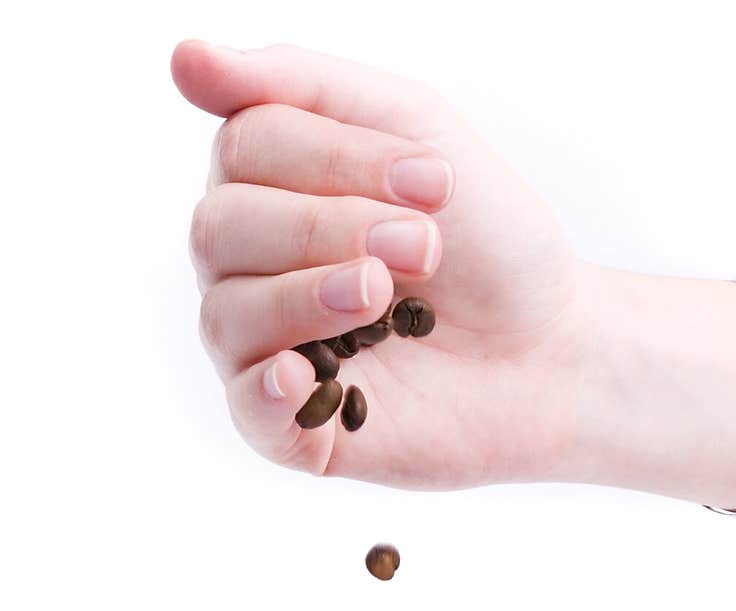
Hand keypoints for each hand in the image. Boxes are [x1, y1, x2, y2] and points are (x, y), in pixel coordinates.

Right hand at [172, 40, 580, 487]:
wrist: (554, 349)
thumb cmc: (490, 242)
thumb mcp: (413, 130)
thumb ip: (301, 86)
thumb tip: (182, 56)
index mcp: (273, 192)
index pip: (244, 149)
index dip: (332, 159)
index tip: (435, 183)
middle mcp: (255, 271)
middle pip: (220, 229)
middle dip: (324, 225)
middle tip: (424, 245)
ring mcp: (269, 353)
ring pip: (227, 313)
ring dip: (308, 293)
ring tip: (386, 294)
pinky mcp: (297, 430)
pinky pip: (246, 409)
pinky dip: (264, 388)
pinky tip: (299, 372)